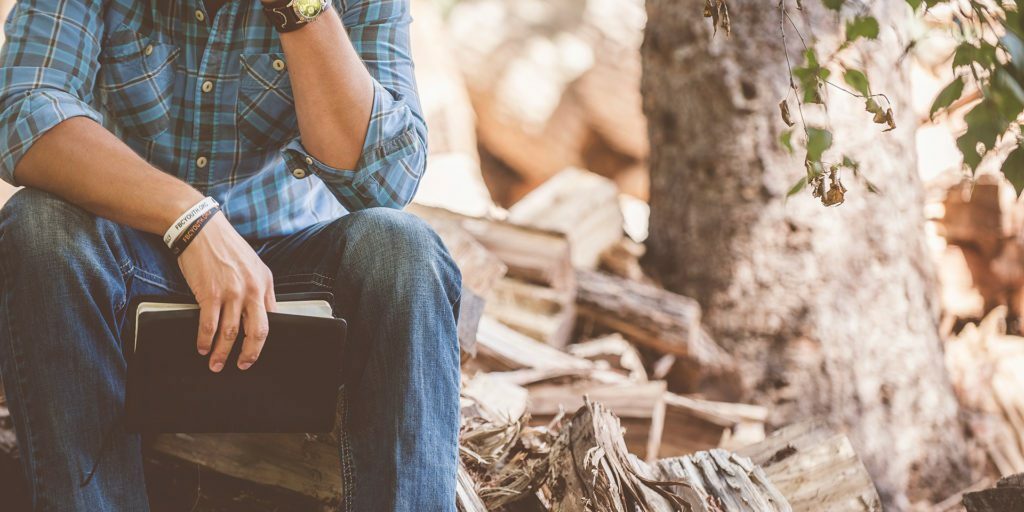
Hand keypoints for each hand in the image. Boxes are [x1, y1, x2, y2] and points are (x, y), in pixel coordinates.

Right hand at [177, 213, 277, 371]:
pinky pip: (209, 325)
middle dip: (249, 354)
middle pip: (257, 332)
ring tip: (215, 363)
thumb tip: (261, 312)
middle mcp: (252, 290)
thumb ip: (259, 288)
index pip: (272, 318)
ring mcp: (231, 293)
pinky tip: (202, 347)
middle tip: (243, 365)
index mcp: (265, 283)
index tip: (257, 350)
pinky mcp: (209, 294)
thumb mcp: (253, 265)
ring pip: (230, 333)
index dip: (265, 339)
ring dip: (222, 352)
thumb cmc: (225, 246)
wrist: (200, 228)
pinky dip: (204, 340)